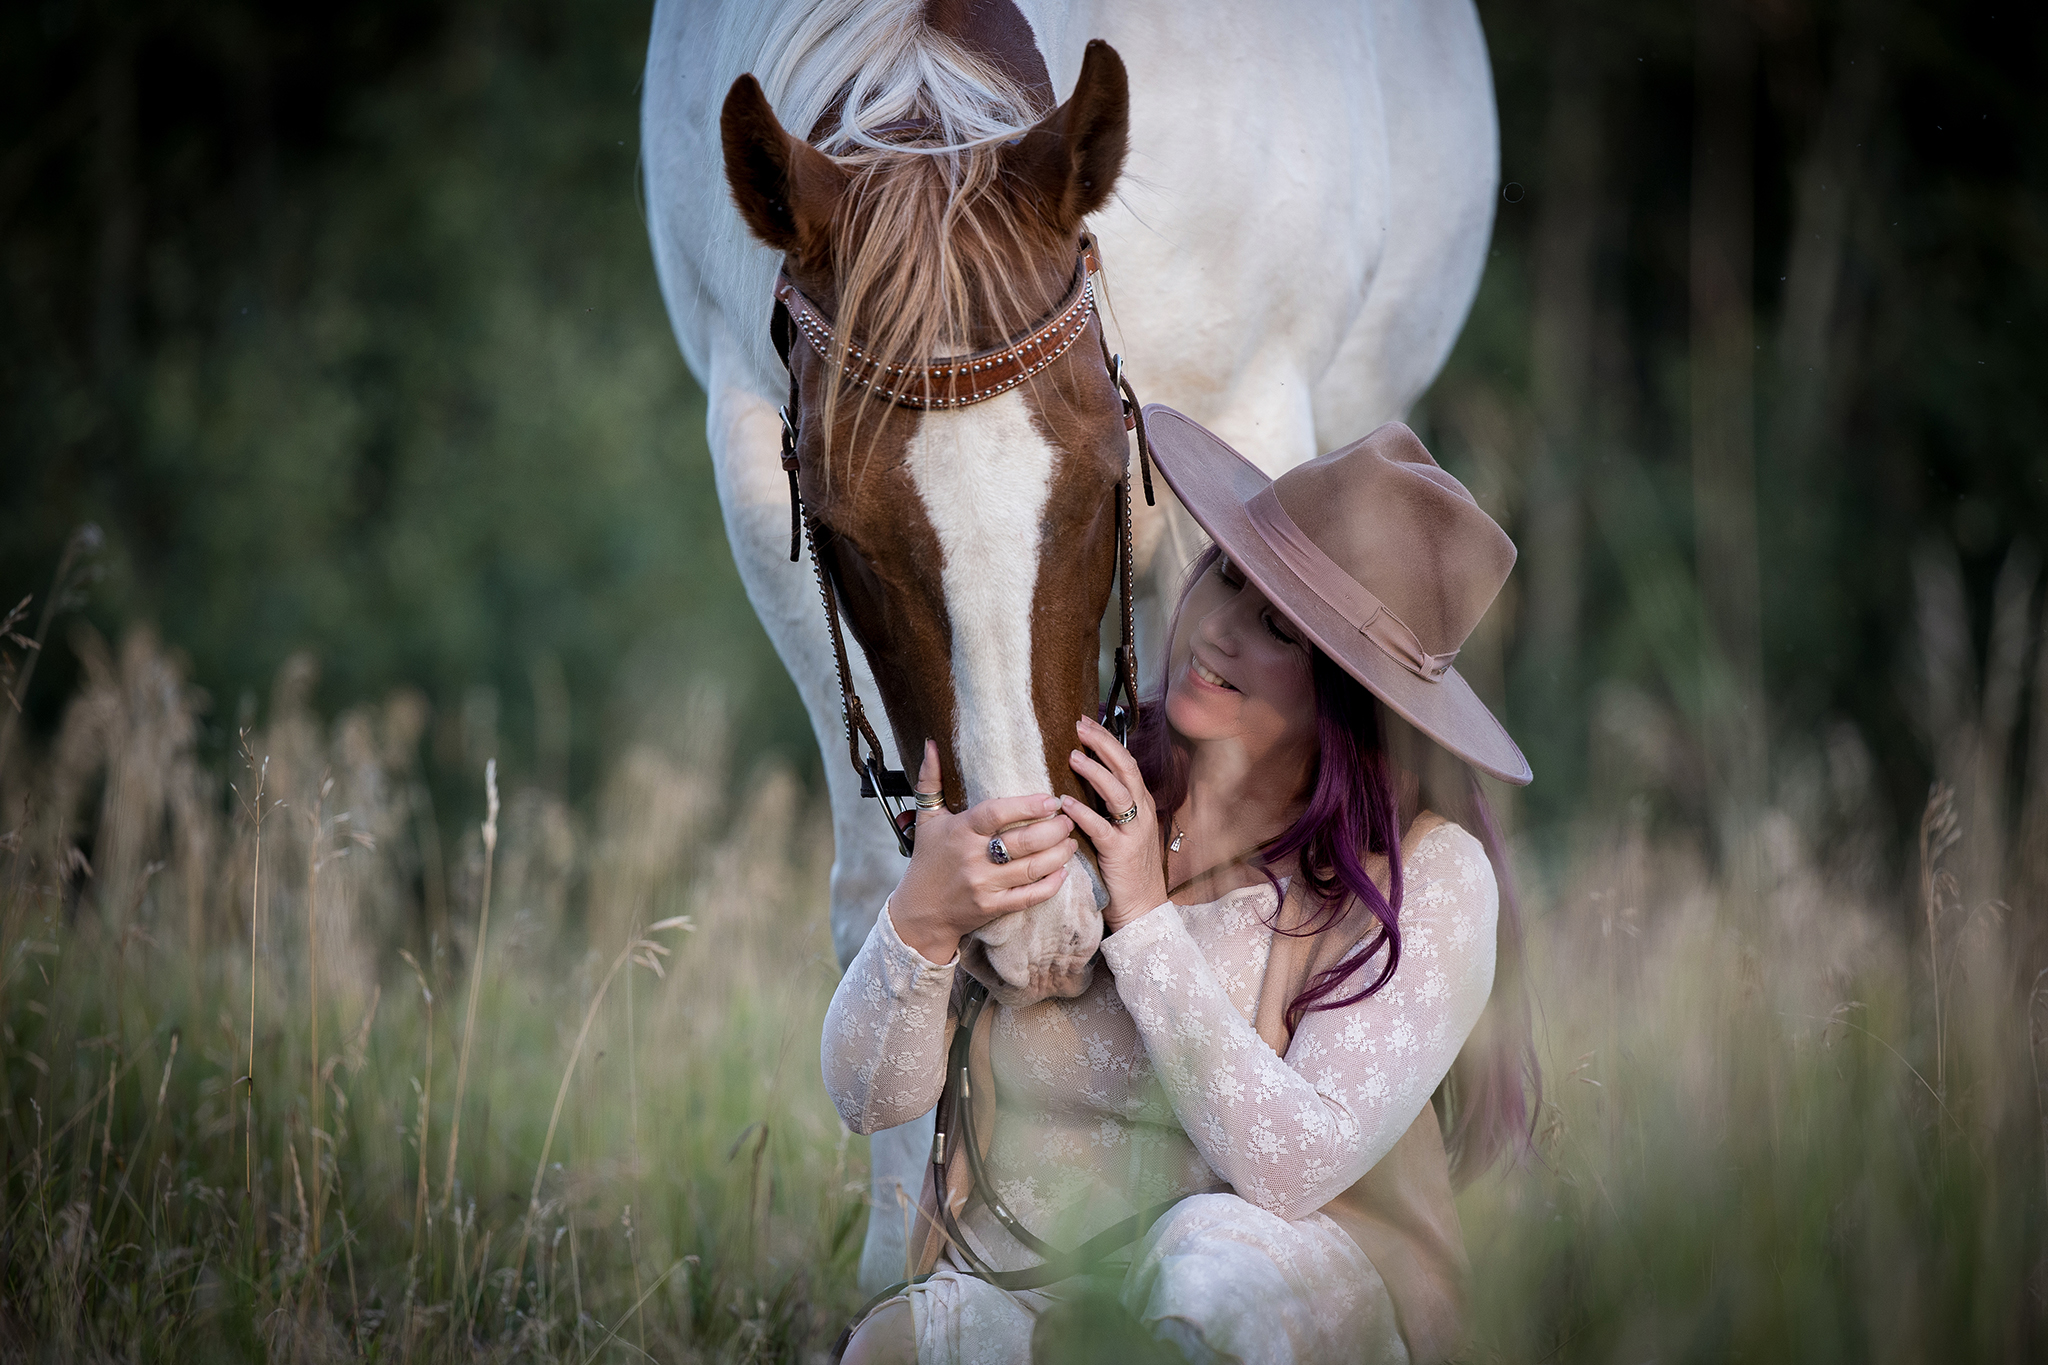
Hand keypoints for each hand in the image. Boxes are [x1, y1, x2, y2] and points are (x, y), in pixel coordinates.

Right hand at [888, 740, 1076, 963]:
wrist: (921, 911)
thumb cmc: (927, 860)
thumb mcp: (927, 819)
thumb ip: (931, 780)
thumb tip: (932, 744)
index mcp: (960, 832)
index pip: (996, 814)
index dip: (1026, 806)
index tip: (1051, 799)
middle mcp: (973, 859)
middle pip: (1023, 842)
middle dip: (1053, 830)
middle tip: (1069, 818)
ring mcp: (985, 885)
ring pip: (1031, 868)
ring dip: (1058, 854)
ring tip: (1071, 840)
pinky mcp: (994, 907)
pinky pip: (1029, 896)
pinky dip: (1050, 884)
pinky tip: (1063, 871)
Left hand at [1062, 717, 1168, 932]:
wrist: (1143, 909)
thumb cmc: (1125, 870)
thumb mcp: (1120, 831)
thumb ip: (1105, 807)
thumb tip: (1078, 781)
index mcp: (1141, 804)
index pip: (1126, 762)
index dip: (1106, 740)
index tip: (1084, 721)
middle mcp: (1142, 813)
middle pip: (1125, 768)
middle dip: (1103, 744)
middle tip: (1078, 726)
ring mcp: (1134, 832)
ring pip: (1118, 792)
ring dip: (1095, 772)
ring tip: (1072, 756)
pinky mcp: (1121, 853)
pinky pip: (1102, 828)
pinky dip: (1084, 812)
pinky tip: (1066, 803)